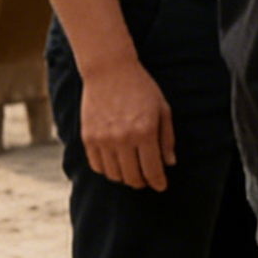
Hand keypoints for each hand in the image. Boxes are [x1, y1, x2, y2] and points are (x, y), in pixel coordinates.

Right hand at [79, 57, 175, 190]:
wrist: (110, 71)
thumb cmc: (141, 88)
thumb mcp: (162, 108)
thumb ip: (166, 137)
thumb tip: (169, 163)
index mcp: (145, 131)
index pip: (152, 169)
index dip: (158, 182)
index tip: (161, 186)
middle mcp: (123, 139)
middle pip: (132, 176)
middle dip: (142, 182)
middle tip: (147, 180)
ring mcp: (103, 140)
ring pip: (114, 175)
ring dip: (125, 178)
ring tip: (132, 172)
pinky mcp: (88, 139)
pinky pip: (97, 166)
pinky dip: (107, 171)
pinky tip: (116, 165)